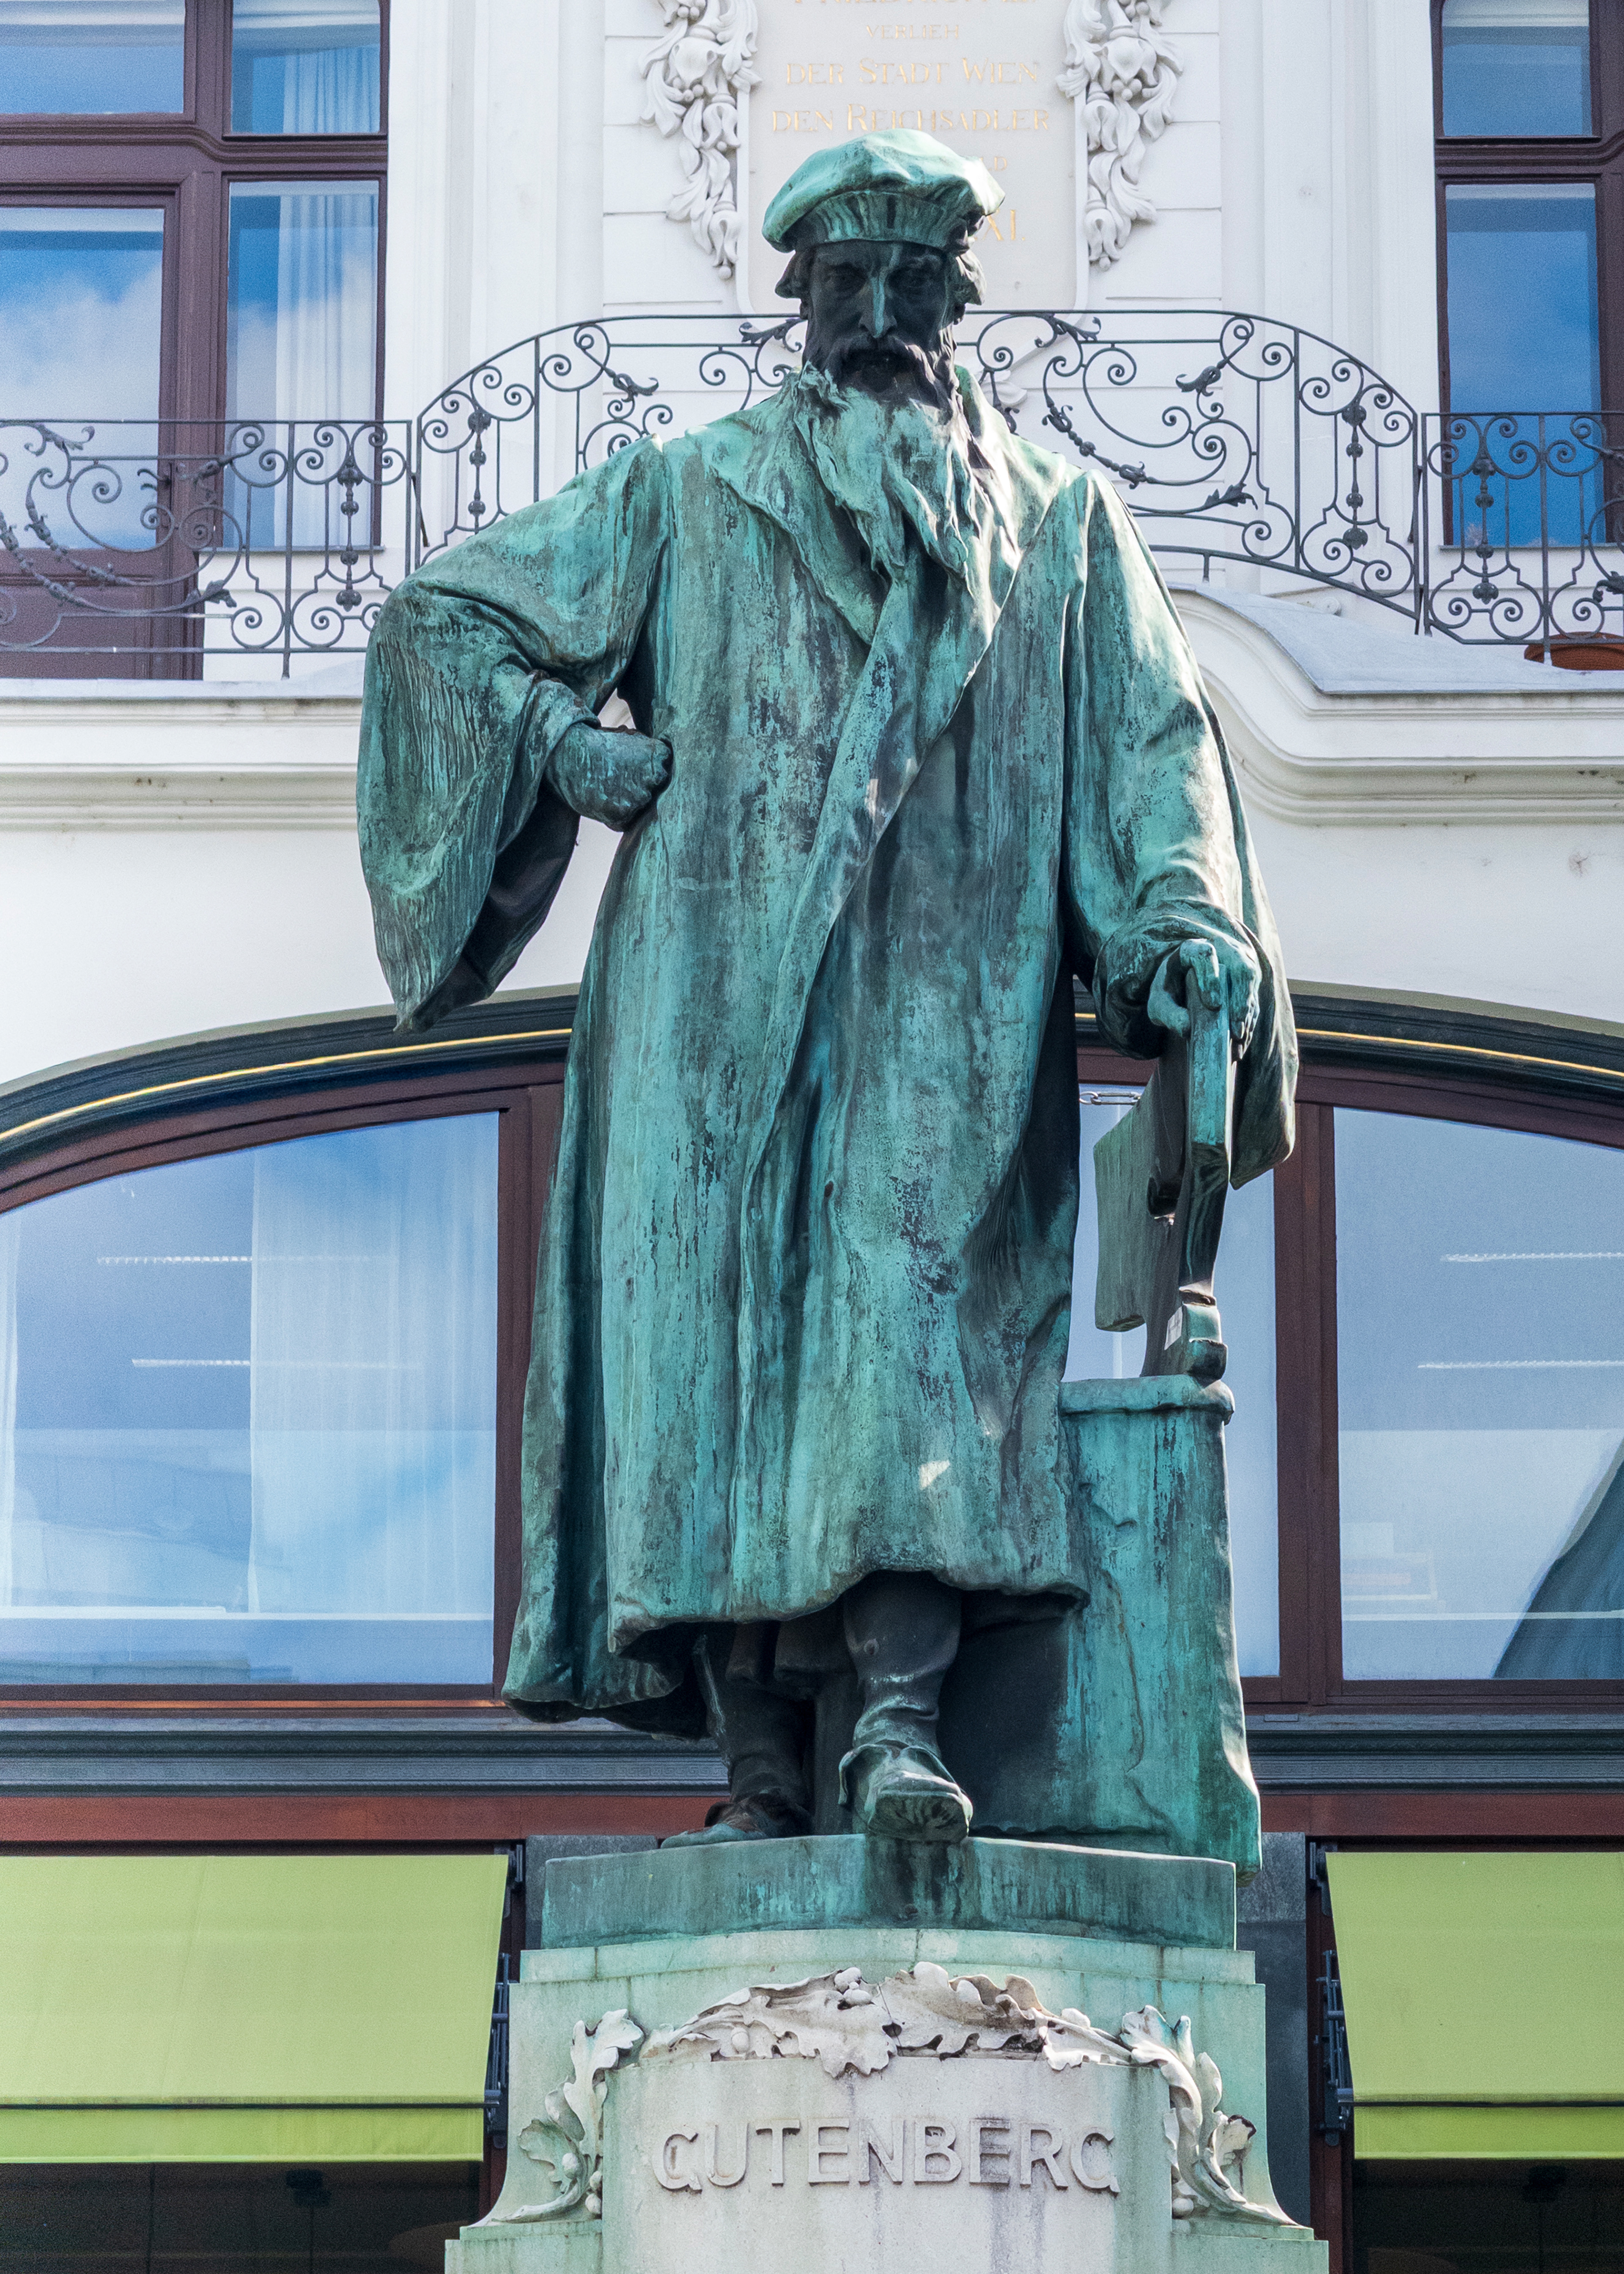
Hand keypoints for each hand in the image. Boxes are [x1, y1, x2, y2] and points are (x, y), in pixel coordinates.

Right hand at [549, 721, 671, 830]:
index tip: (631, 764)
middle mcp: (653, 776)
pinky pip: (626, 821)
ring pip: (641, 806)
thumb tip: (665, 761)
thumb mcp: (630, 739)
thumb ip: (650, 752)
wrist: (566, 755)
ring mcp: (638, 796)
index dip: (648, 770)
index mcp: (659, 754)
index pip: (665, 771)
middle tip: (616, 776)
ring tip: (607, 785)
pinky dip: (615, 814)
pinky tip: (602, 797)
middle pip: (655, 790)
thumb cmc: (597, 746)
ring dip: (628, 801)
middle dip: (639, 785)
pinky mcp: (622, 813)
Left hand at [1147, 937, 1258, 1054]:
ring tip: (1239, 1040)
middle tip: (1235, 1029)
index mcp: (1192, 949)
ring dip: (1248, 1012)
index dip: (1211, 978)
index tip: (1212, 1005)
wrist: (1179, 984)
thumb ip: (1168, 1014)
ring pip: (1252, 982)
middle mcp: (1220, 949)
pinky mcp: (1246, 979)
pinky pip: (1254, 996)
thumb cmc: (1168, 990)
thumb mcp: (1158, 1003)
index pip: (1205, 954)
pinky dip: (1250, 1019)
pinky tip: (1242, 1041)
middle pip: (1240, 965)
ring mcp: (1237, 961)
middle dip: (1241, 998)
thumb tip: (1187, 1029)